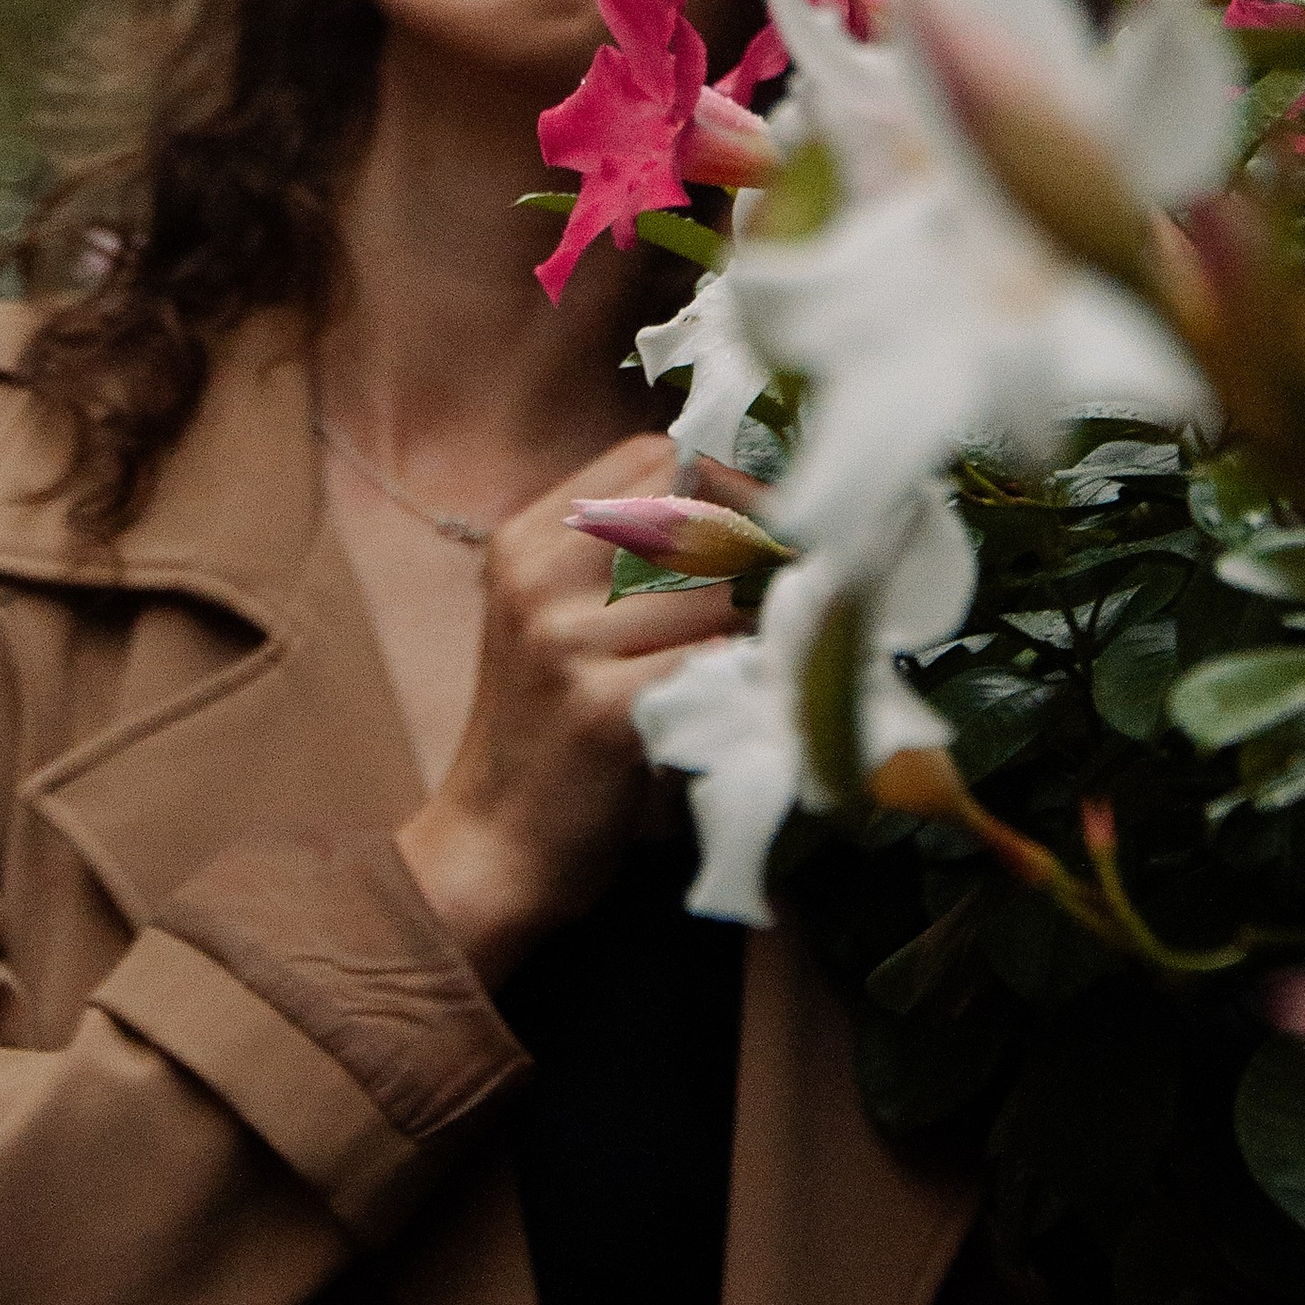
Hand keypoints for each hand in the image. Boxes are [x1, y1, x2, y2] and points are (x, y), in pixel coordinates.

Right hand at [394, 429, 742, 982]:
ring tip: (790, 638)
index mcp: (527, 538)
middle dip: (761, 544)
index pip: (653, 457)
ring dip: (765, 614)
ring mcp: (563, 640)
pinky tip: (762, 688)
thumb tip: (750, 509)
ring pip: (714, 591)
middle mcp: (537, 575)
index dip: (727, 481)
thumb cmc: (547, 731)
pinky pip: (709, 662)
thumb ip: (625, 557)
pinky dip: (748, 671)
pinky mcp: (601, 709)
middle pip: (692, 512)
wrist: (495, 848)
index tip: (774, 522)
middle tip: (809, 578)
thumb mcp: (560, 619)